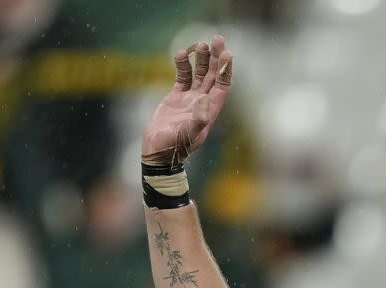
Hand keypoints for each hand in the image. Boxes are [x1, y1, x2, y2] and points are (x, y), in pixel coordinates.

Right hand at [142, 36, 232, 165]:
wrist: (158, 151)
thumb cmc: (174, 147)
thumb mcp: (188, 135)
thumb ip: (198, 120)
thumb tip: (206, 101)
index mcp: (210, 110)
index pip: (222, 85)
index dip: (226, 70)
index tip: (227, 54)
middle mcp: (202, 102)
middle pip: (213, 75)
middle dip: (216, 58)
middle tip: (218, 39)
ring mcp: (189, 98)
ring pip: (199, 73)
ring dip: (201, 59)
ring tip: (200, 44)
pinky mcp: (176, 97)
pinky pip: (182, 76)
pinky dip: (182, 65)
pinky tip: (180, 54)